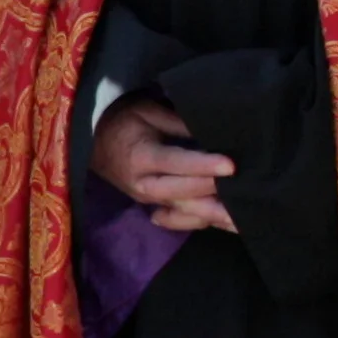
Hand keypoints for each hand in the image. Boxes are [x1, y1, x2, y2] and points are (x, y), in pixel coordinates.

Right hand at [89, 98, 235, 232]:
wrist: (90, 143)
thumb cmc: (121, 121)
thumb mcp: (145, 111)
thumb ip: (178, 122)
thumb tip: (212, 130)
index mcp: (140, 157)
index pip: (176, 163)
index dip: (203, 166)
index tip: (231, 165)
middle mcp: (144, 184)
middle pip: (184, 194)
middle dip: (215, 196)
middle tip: (247, 196)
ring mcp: (149, 200)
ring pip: (185, 212)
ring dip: (215, 217)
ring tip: (244, 221)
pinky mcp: (154, 206)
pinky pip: (181, 220)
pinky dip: (204, 222)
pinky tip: (227, 225)